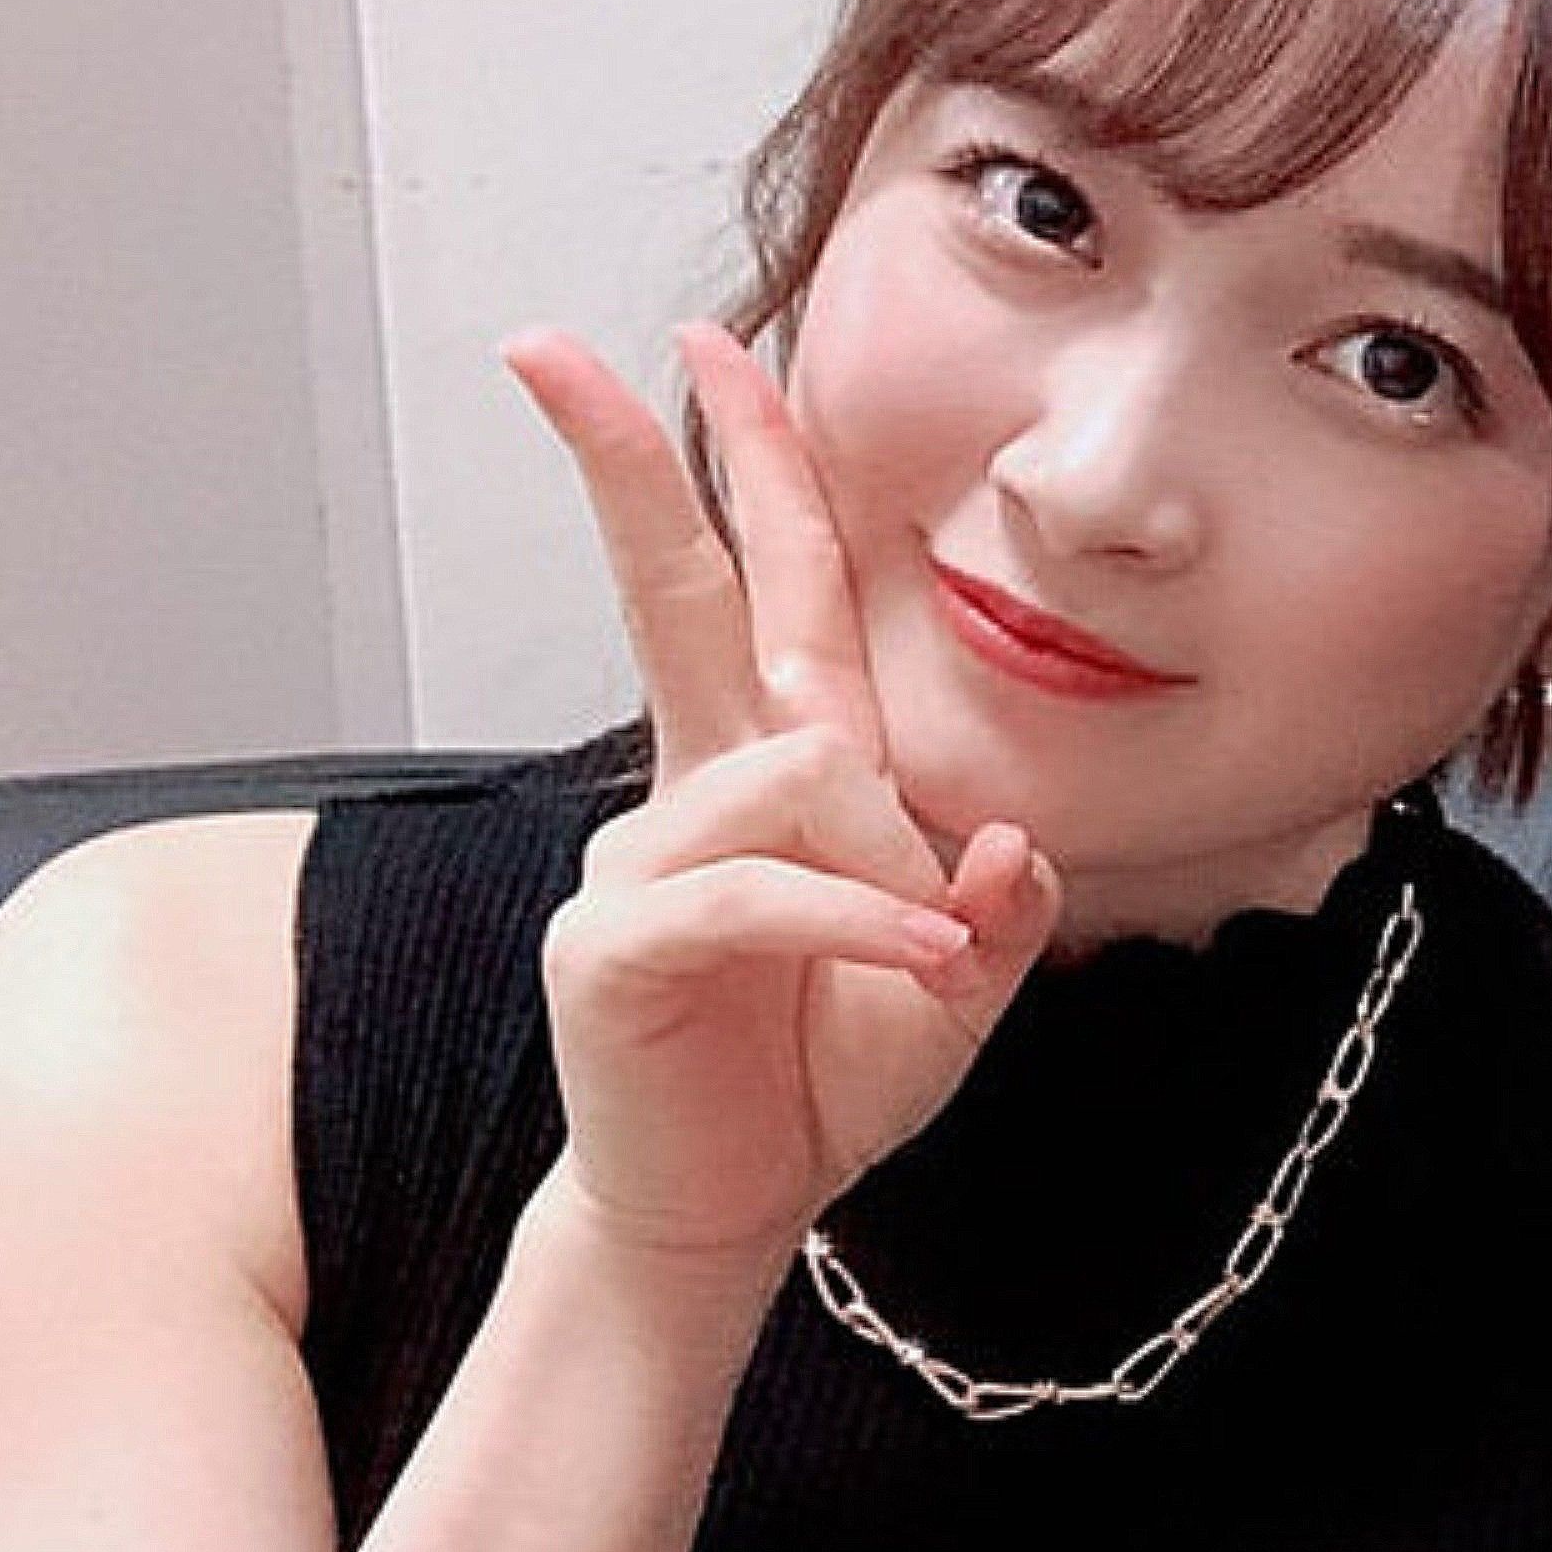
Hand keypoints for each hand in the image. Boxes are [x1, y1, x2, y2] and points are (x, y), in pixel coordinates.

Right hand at [502, 325, 1055, 1279]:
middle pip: (672, 586)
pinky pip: (764, 891)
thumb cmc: (828, 1073)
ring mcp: (646, 855)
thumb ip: (995, 908)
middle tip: (551, 347)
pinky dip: (859, 927)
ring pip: (798, 773)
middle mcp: (702, 782)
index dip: (747, 462)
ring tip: (921, 961)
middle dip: (626, 460)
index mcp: (783, 760)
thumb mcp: (957, 984)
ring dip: (891, 867)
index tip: (709, 348)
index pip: (767, 579)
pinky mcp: (619, 940)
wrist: (730, 1204)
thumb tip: (1000, 842)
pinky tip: (913, 970)